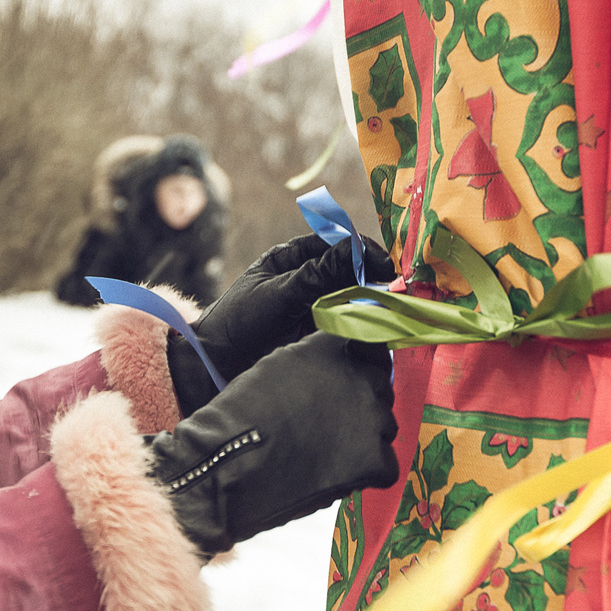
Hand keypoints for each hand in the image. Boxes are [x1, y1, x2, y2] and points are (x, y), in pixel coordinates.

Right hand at [148, 332, 399, 554]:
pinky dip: (365, 473)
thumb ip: (315, 360)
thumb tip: (337, 367)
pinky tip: (336, 475)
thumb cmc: (243, 416)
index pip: (372, 350)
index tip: (351, 383)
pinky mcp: (375, 460)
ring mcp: (373, 419)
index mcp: (335, 350)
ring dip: (363, 439)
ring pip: (384, 428)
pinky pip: (385, 465)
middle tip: (328, 427)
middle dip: (360, 406)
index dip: (363, 368)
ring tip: (325, 453)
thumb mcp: (278, 366)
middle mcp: (361, 378)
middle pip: (380, 390)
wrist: (231, 464)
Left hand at [168, 232, 392, 414]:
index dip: (362, 250)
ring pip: (351, 297)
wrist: (217, 367)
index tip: (383, 264)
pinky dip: (362, 323)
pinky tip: (375, 327)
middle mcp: (306, 278)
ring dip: (369, 301)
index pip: (336, 243)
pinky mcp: (319, 333)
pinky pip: (347, 322)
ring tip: (388, 308)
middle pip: (348, 270)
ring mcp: (314, 306)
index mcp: (292, 258)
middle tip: (393, 288)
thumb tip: (356, 250)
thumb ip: (318, 273)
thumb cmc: (239, 322)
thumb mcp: (280, 293)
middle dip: (371, 276)